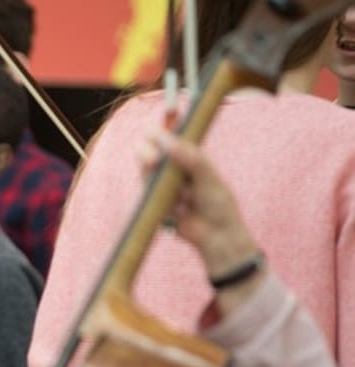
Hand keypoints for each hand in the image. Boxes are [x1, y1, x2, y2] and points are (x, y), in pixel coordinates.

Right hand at [140, 130, 259, 277]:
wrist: (216, 235)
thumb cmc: (219, 205)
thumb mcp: (209, 179)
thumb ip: (192, 160)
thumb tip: (170, 144)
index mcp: (191, 158)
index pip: (171, 139)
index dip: (160, 133)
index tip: (152, 132)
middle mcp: (175, 169)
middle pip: (152, 152)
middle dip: (148, 153)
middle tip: (151, 160)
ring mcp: (164, 186)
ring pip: (147, 173)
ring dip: (155, 179)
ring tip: (178, 195)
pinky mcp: (156, 202)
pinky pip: (150, 195)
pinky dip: (162, 200)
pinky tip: (179, 210)